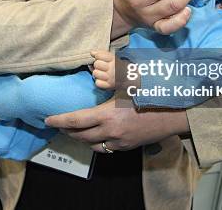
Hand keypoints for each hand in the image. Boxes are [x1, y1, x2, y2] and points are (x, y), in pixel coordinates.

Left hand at [45, 98, 188, 152]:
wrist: (174, 113)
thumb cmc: (150, 93)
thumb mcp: (126, 85)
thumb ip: (108, 86)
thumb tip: (95, 74)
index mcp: (108, 115)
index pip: (75, 120)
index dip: (59, 121)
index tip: (48, 120)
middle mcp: (111, 131)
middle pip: (80, 136)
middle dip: (66, 130)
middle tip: (58, 124)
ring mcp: (119, 142)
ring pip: (92, 145)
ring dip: (80, 138)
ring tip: (73, 131)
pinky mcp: (127, 147)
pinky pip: (106, 147)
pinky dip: (97, 142)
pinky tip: (96, 135)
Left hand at [91, 50, 115, 89]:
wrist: (129, 77)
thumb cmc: (116, 66)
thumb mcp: (111, 58)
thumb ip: (101, 54)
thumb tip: (91, 52)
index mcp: (113, 60)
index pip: (99, 55)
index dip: (97, 56)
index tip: (100, 58)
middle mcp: (112, 68)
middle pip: (96, 64)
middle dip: (97, 65)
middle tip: (102, 67)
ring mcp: (111, 77)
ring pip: (95, 73)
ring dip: (97, 73)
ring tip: (102, 74)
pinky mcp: (109, 86)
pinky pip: (97, 83)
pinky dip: (98, 82)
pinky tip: (102, 80)